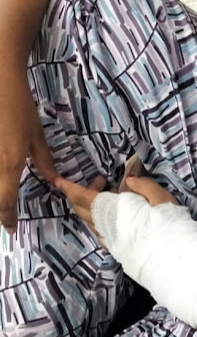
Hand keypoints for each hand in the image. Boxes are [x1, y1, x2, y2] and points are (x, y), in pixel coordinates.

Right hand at [0, 74, 56, 232]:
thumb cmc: (17, 107)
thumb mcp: (35, 135)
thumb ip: (42, 160)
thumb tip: (51, 179)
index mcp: (8, 164)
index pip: (5, 200)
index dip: (7, 218)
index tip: (11, 229)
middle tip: (5, 217)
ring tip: (4, 204)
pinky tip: (2, 179)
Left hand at [56, 174, 177, 240]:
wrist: (173, 261)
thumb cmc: (167, 226)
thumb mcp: (160, 198)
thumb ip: (143, 185)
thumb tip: (129, 180)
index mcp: (111, 210)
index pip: (81, 197)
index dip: (68, 187)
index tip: (57, 179)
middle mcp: (105, 226)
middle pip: (82, 208)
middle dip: (84, 192)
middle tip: (103, 181)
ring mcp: (109, 240)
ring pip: (90, 221)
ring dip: (94, 206)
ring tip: (114, 197)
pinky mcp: (117, 250)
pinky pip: (100, 231)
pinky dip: (101, 219)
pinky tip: (116, 216)